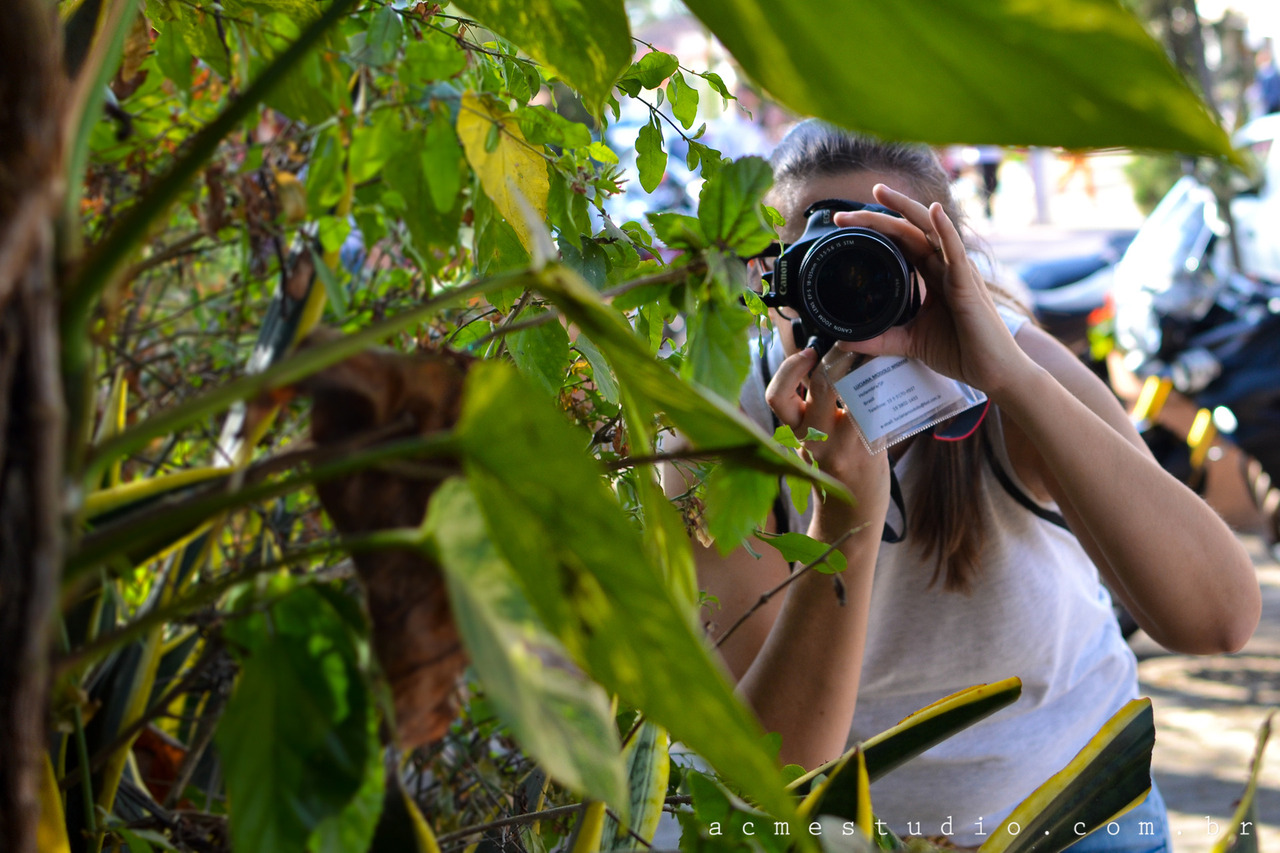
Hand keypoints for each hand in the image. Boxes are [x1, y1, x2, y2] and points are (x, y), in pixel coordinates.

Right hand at [765, 347, 889, 530]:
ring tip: (872, 356)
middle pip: (822, 385)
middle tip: (848, 346)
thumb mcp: (811, 439)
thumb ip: (811, 405)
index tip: (807, 352)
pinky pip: (877, 408)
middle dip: (837, 356)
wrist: (854, 513)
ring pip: (855, 393)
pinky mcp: (871, 449)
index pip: (777, 397)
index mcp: (796, 433)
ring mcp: (844, 445)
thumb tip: (819, 361)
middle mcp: (815, 440)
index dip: (789, 369)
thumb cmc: (835, 470)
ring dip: (866, 367)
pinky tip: (889, 378)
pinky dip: (883, 389)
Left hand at [830, 184, 1032, 397]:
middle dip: (877, 216)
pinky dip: (946, 231)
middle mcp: (945, 267)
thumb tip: (845, 341)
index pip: (900, 242)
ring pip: (930, 230)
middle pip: (909, 230)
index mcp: (932, 275)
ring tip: (879, 194)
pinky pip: (957, 253)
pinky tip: (935, 213)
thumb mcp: (910, 343)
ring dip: (904, 210)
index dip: (875, 230)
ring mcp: (958, 273)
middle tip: (843, 212)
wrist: (993, 373)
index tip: (844, 226)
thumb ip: (880, 339)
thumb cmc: (960, 352)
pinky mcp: (969, 286)